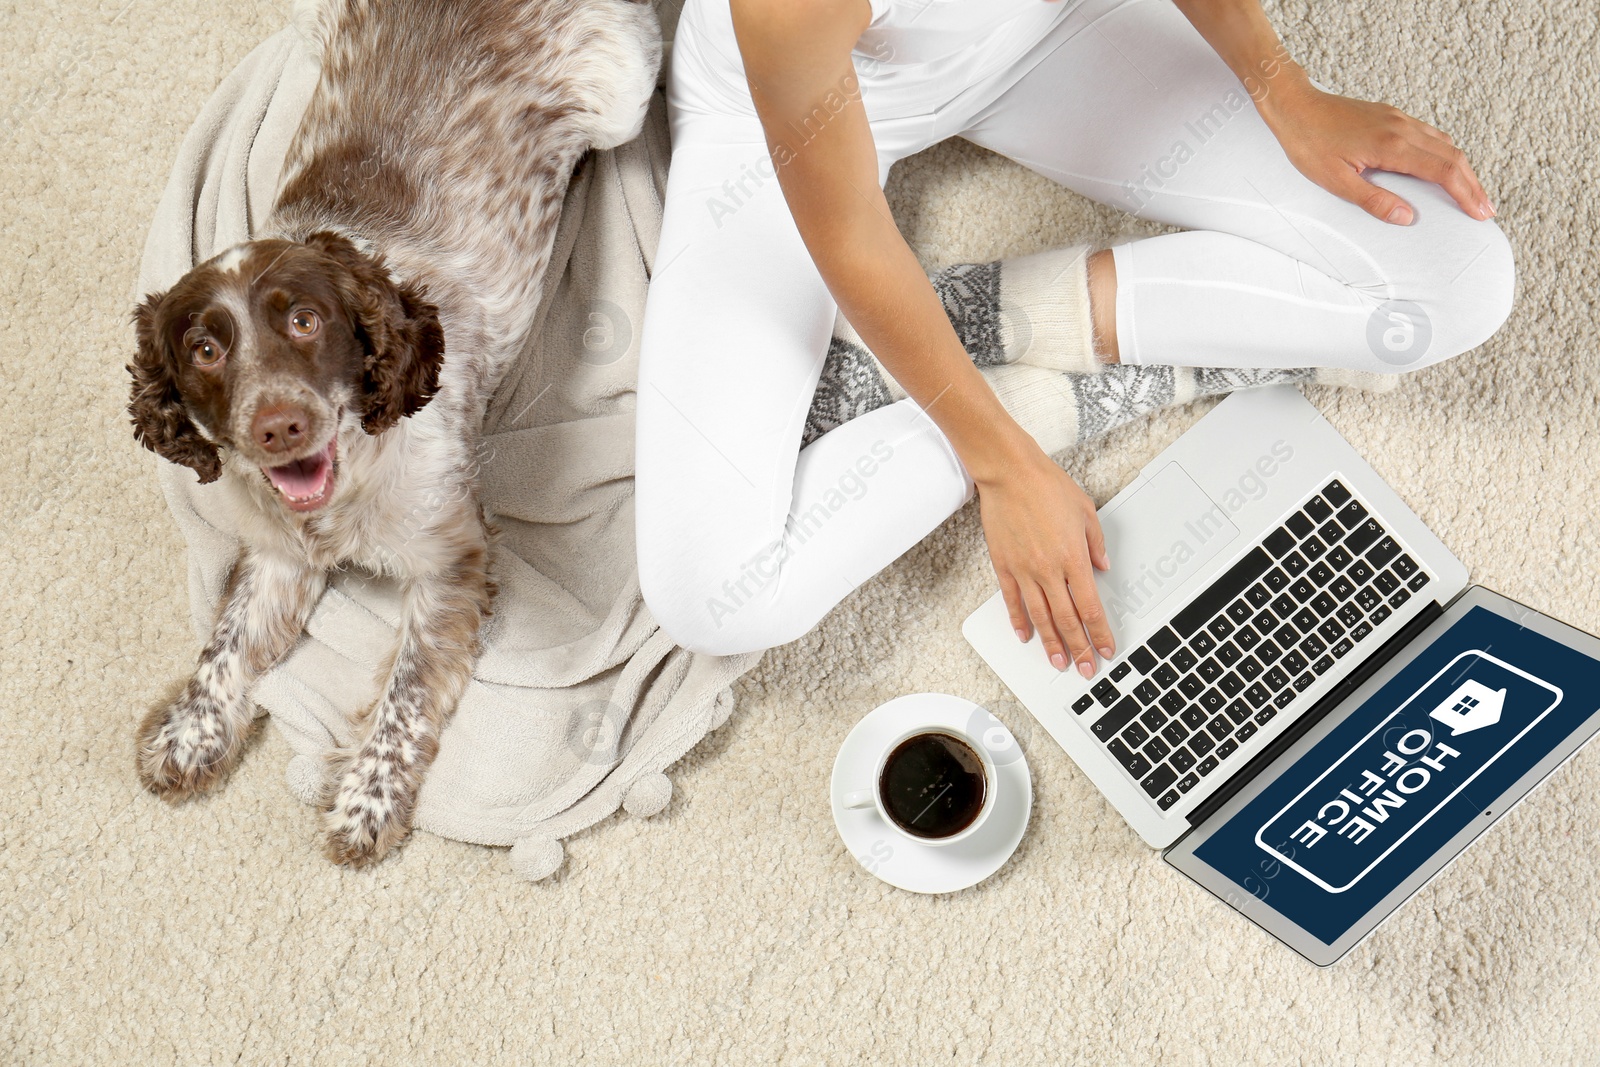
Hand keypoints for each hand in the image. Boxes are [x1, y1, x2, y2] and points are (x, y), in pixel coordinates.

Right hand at [976, 445, 1114, 677]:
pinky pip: (1013, 601)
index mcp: (1073, 558)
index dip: (1099, 633)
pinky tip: (1025, 636)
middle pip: (1067, 620)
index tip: (1105, 649)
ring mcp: (1024, 570)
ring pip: (1041, 617)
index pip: (1090, 607)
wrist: (1010, 473)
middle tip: (1084, 668)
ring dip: (1051, 643)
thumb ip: (1096, 544)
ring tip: (1058, 661)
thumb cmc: (1047, 485)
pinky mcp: (1004, 565)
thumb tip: (1103, 566)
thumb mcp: (1086, 511)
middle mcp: (1049, 570)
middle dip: (1078, 648)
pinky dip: (1020, 621)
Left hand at [1258, 76, 1494, 224]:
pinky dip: (1444, 153)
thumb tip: (1407, 218)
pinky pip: (1428, 134)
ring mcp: (1398, 118)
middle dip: (1473, 185)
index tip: (1481, 213)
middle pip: (1453, 156)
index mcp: (1392, 146)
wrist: (1294, 107)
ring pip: (1444, 142)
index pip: (1444, 171)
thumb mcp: (1335, 181)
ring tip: (1470, 193)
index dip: (1467, 194)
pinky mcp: (1391, 115)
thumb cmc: (1309, 145)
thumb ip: (1373, 200)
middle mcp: (1402, 128)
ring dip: (1461, 169)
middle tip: (1486, 210)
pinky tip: (1442, 167)